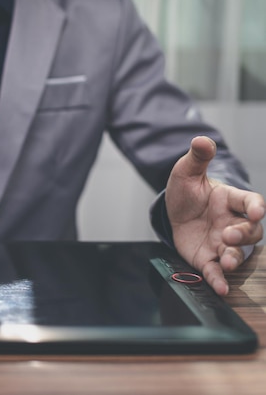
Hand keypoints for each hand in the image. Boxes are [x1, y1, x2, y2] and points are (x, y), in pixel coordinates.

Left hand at [166, 136, 264, 295]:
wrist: (172, 211)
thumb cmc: (187, 191)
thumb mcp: (186, 172)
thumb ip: (197, 157)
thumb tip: (202, 139)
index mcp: (230, 200)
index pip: (250, 202)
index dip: (256, 206)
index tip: (258, 211)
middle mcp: (232, 223)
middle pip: (250, 232)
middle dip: (243, 234)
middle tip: (229, 234)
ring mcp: (221, 242)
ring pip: (237, 253)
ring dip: (235, 258)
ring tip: (227, 262)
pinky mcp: (207, 258)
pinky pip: (216, 272)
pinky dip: (219, 280)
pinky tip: (221, 288)